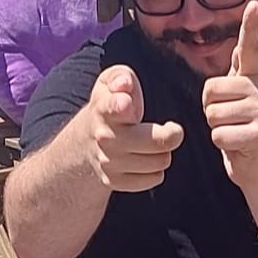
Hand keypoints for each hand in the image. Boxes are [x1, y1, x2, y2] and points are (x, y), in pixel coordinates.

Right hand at [85, 65, 182, 191]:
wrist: (85, 142)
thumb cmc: (110, 105)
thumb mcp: (110, 82)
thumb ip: (120, 76)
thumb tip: (124, 84)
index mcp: (105, 109)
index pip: (113, 108)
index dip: (121, 106)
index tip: (126, 105)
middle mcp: (105, 138)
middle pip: (153, 142)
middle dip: (171, 135)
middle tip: (173, 129)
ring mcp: (109, 162)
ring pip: (159, 161)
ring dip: (163, 152)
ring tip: (154, 142)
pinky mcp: (115, 181)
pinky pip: (154, 179)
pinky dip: (156, 170)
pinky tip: (147, 158)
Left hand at [202, 1, 257, 187]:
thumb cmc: (241, 129)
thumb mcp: (240, 99)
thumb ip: (238, 75)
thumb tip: (238, 50)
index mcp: (255, 78)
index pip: (251, 48)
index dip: (250, 26)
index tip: (253, 3)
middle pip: (210, 89)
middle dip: (210, 108)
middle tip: (228, 118)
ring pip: (212, 113)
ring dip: (215, 127)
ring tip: (232, 130)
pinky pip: (219, 134)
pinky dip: (221, 143)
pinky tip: (236, 144)